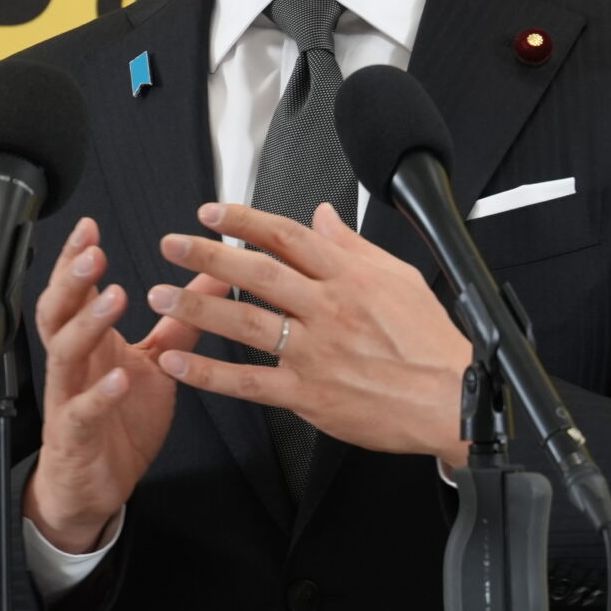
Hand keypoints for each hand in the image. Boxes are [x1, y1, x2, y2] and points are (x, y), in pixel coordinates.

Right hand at [22, 216, 198, 553]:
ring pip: (64, 353)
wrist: (95, 485)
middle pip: (57, 312)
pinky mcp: (77, 435)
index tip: (90, 226)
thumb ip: (180, 320)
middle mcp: (74, 364)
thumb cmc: (120, 420)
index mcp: (90, 342)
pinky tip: (117, 377)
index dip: (77, 257)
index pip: (74, 290)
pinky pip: (82, 411)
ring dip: (87, 324)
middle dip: (72, 280)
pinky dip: (99, 393)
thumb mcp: (156, 362)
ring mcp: (70, 397)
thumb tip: (213, 276)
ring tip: (114, 299)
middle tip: (93, 253)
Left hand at [149, 202, 472, 463]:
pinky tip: (179, 362)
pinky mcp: (309, 394)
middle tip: (170, 245)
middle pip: (256, 273)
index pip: (287, 237)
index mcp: (349, 276)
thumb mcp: (398, 277)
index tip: (211, 212)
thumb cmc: (429, 340)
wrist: (450, 398)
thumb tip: (321, 216)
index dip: (244, 220)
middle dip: (206, 256)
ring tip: (161, 297)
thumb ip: (353, 246)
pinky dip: (209, 373)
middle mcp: (327, 309)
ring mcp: (315, 352)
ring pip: (244, 323)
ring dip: (195, 308)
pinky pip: (248, 382)